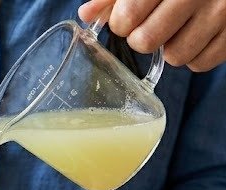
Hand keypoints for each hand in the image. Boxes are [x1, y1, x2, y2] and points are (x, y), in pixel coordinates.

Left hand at [79, 0, 225, 71]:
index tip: (127, 18)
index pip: (128, 14)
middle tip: (150, 26)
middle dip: (141, 38)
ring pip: (175, 57)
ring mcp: (221, 14)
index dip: (121, 23)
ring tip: (177, 28)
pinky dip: (193, 55)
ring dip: (169, 49)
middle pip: (146, 41)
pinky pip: (200, 64)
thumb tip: (87, 14)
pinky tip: (195, 35)